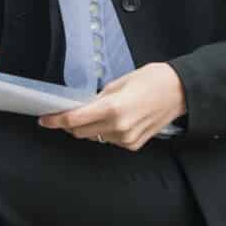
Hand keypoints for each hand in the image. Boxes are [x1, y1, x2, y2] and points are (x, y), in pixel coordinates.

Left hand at [40, 62, 185, 150]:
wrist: (180, 91)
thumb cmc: (152, 80)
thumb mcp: (119, 82)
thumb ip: (98, 98)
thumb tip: (82, 107)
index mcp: (112, 108)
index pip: (74, 120)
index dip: (55, 120)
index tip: (45, 119)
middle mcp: (118, 128)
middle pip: (80, 132)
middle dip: (70, 124)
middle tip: (67, 113)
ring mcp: (127, 139)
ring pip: (94, 137)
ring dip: (89, 128)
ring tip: (98, 113)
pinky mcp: (134, 145)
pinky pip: (110, 140)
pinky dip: (105, 132)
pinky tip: (114, 120)